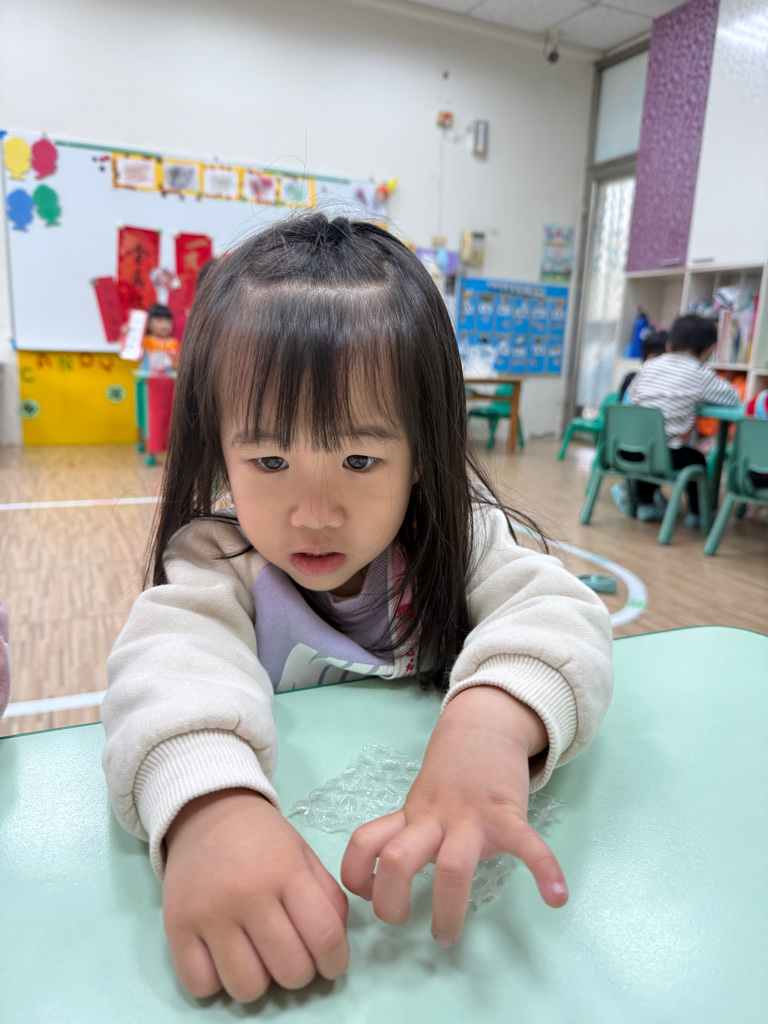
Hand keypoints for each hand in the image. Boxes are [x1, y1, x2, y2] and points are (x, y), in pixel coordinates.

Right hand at [163, 789, 348, 1002]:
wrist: (206, 811)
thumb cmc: (262, 838)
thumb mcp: (304, 854)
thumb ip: (328, 897)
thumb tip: (334, 946)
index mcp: (285, 871)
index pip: (324, 936)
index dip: (336, 962)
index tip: (332, 964)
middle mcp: (247, 894)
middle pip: (289, 970)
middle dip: (300, 973)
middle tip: (293, 956)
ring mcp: (208, 913)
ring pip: (247, 988)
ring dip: (260, 982)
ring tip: (258, 957)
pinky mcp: (176, 926)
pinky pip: (201, 986)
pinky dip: (217, 983)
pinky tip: (225, 959)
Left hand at [341, 687, 566, 946]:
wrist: (483, 726)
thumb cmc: (453, 775)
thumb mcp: (421, 801)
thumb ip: (408, 832)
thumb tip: (390, 878)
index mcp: (411, 816)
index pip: (365, 841)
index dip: (355, 873)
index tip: (367, 896)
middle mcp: (433, 818)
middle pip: (398, 860)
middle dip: (391, 901)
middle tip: (402, 923)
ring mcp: (470, 817)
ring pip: (451, 866)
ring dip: (447, 909)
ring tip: (447, 936)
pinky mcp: (507, 815)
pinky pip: (526, 844)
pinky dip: (543, 869)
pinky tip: (556, 896)